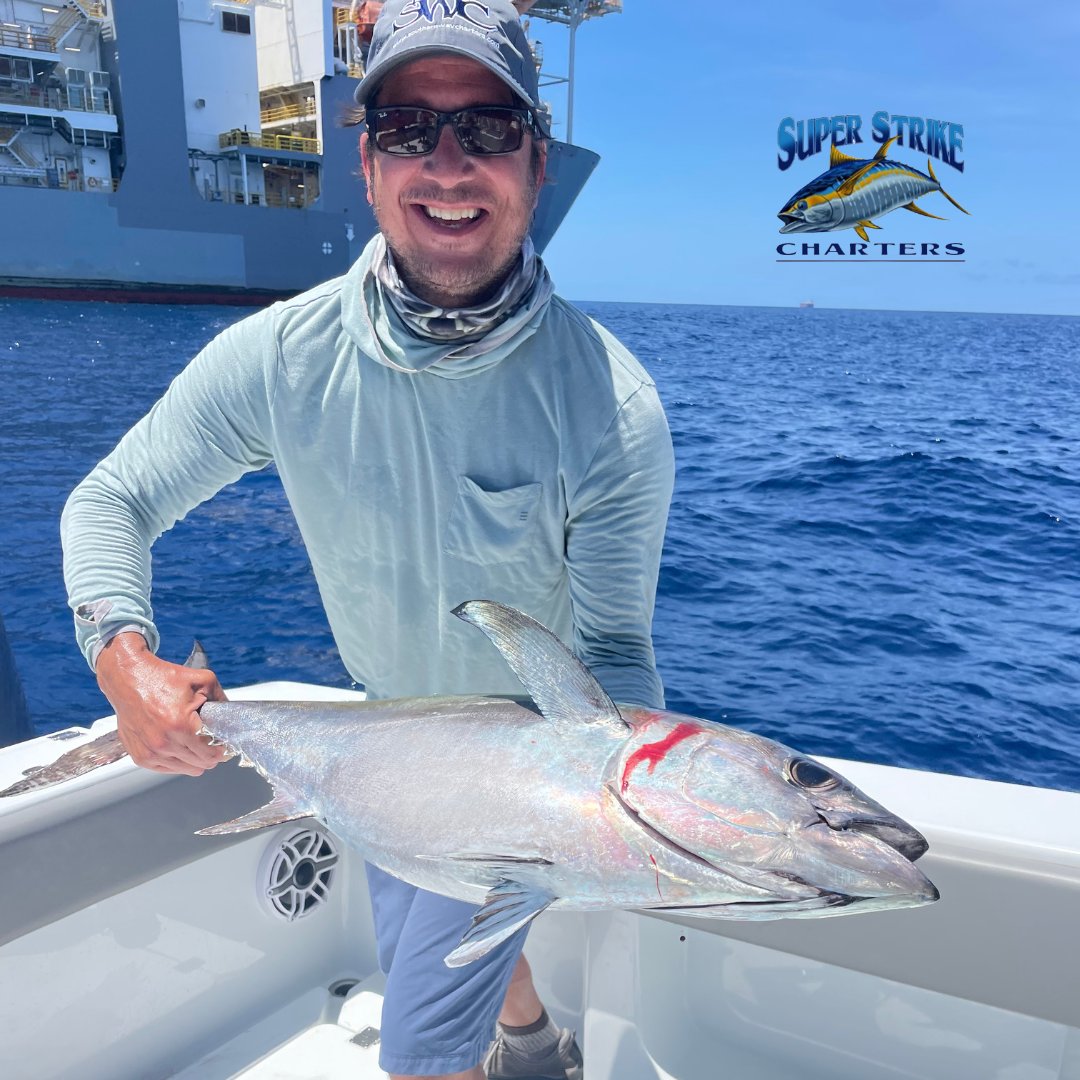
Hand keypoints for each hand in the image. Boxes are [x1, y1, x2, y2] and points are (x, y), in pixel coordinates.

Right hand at [96, 632, 228, 775]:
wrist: (129, 678)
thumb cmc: (162, 678)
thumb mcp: (202, 680)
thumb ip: (222, 699)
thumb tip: (231, 717)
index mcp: (180, 725)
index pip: (210, 755)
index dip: (221, 751)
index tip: (223, 745)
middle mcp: (163, 743)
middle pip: (200, 765)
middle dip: (210, 755)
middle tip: (212, 743)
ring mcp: (150, 752)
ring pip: (185, 769)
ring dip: (193, 759)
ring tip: (194, 742)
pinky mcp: (139, 756)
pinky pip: (166, 768)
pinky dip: (176, 760)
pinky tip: (179, 745)